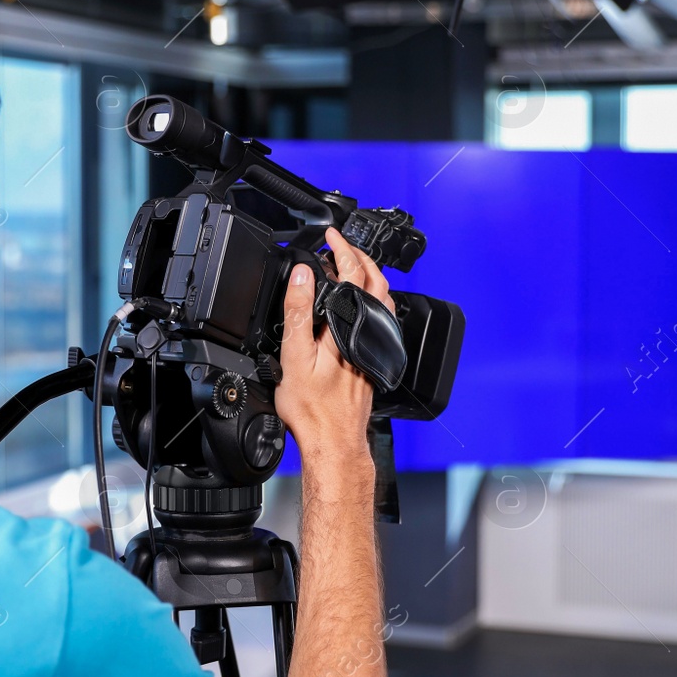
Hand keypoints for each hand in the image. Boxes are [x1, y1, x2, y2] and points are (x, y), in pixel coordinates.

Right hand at [277, 228, 392, 473]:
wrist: (334, 441)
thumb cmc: (314, 408)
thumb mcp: (294, 356)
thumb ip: (299, 313)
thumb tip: (304, 276)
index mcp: (349, 326)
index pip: (353, 274)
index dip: (342, 249)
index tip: (331, 235)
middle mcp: (368, 333)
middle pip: (375, 282)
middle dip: (359, 257)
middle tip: (341, 246)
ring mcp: (374, 346)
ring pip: (381, 301)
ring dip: (368, 278)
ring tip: (350, 268)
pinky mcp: (373, 358)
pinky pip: (379, 319)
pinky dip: (370, 301)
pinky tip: (356, 308)